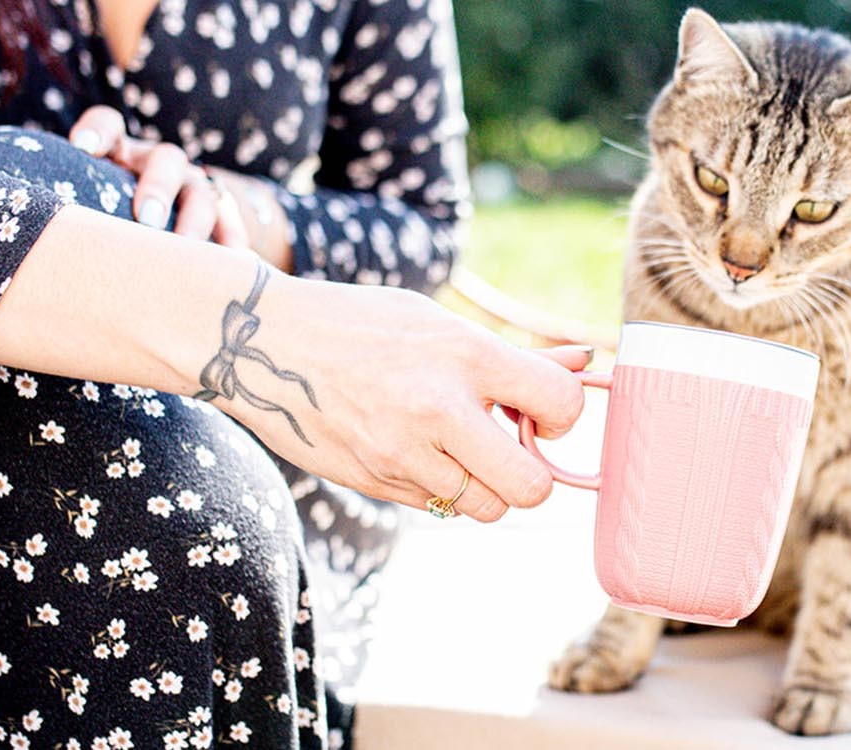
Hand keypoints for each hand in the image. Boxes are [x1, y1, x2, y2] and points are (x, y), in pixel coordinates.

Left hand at [68, 105, 249, 249]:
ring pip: (202, 193)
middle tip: (146, 219)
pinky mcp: (220, 214)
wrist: (160, 222)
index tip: (82, 147)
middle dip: (157, 187)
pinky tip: (237, 266)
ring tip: (187, 251)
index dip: (97, 131)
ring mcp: (192, 187)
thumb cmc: (101, 217)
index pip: (108, 123)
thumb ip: (64, 209)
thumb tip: (20, 240)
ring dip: (196, 220)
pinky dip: (232, 243)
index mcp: (118, 152)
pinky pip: (232, 225)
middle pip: (164, 159)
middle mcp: (157, 163)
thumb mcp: (86, 202)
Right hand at [201, 271, 589, 520]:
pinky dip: (439, 487)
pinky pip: (437, 505)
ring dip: (485, 487)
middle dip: (531, 475)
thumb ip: (513, 355)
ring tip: (458, 449)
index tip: (538, 410)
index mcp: (465, 355)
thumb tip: (586, 364)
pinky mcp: (375, 482)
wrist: (264, 344)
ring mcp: (403, 453)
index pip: (561, 406)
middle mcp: (439, 409)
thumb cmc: (362, 325)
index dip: (562, 417)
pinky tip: (414, 449)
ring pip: (485, 508)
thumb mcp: (438, 323)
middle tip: (509, 449)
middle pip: (532, 488)